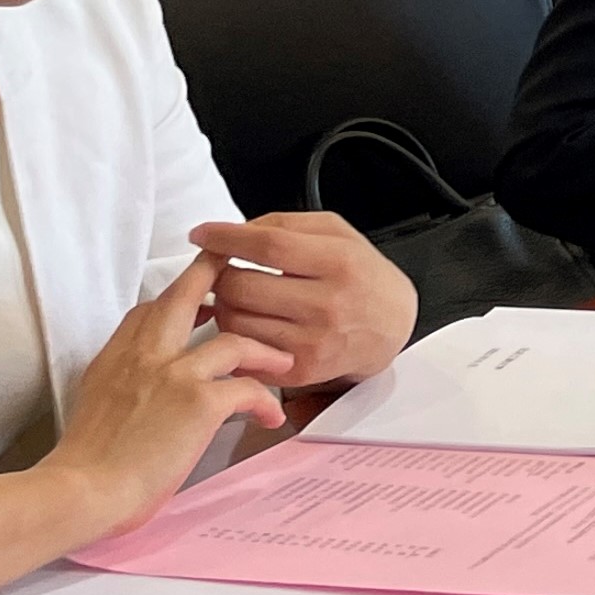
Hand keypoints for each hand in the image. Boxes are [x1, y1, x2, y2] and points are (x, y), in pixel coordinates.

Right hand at [37, 253, 292, 540]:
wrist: (82, 490)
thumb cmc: (85, 464)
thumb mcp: (91, 405)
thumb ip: (119, 384)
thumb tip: (137, 389)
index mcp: (115, 357)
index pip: (148, 310)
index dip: (176, 298)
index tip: (199, 298)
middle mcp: (145, 356)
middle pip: (184, 296)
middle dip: (213, 271)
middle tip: (238, 261)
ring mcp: (175, 375)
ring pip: (234, 341)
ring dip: (263, 350)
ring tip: (282, 361)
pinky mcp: (200, 402)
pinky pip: (248, 388)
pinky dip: (266, 400)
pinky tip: (270, 416)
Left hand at [189, 214, 415, 387]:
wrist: (392, 326)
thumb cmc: (362, 277)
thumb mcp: (337, 234)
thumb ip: (286, 224)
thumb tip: (234, 231)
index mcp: (339, 263)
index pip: (267, 246)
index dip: (226, 238)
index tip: (202, 234)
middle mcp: (328, 304)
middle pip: (242, 286)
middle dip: (220, 275)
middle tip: (224, 271)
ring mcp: (313, 342)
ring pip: (235, 321)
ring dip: (226, 305)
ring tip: (241, 297)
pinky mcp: (300, 370)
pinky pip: (244, 351)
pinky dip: (237, 334)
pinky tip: (251, 322)